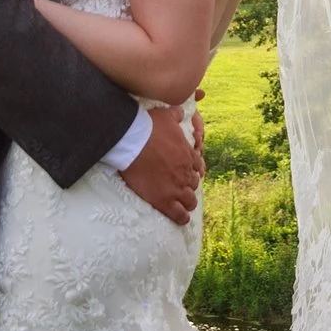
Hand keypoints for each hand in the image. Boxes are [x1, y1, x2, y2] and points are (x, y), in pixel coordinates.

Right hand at [117, 101, 201, 227]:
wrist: (134, 142)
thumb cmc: (149, 128)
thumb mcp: (166, 116)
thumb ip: (176, 114)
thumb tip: (181, 112)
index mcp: (188, 155)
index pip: (197, 167)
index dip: (192, 171)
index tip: (187, 173)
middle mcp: (185, 173)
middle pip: (194, 185)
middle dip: (188, 187)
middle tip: (180, 188)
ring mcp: (176, 188)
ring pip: (190, 201)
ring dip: (187, 203)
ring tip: (182, 205)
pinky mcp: (164, 201)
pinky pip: (179, 215)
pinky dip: (181, 218)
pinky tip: (180, 219)